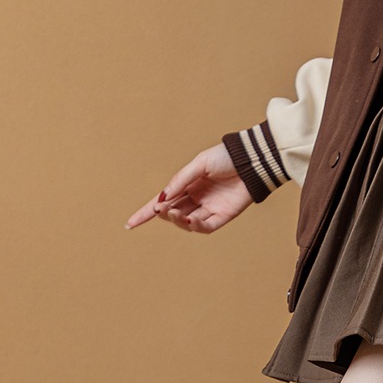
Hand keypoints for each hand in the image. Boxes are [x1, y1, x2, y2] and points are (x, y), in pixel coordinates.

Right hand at [125, 143, 253, 233]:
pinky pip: (206, 226)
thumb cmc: (226, 157)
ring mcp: (210, 208)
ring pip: (187, 221)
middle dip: (163, 214)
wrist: (251, 160)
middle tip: (159, 210)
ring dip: (178, 220)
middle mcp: (197, 198)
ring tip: (174, 213)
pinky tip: (189, 220)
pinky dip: (196, 226)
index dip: (146, 213)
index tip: (130, 224)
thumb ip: (181, 180)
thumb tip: (162, 199)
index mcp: (188, 184)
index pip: (163, 201)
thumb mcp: (199, 164)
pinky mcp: (224, 216)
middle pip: (173, 213)